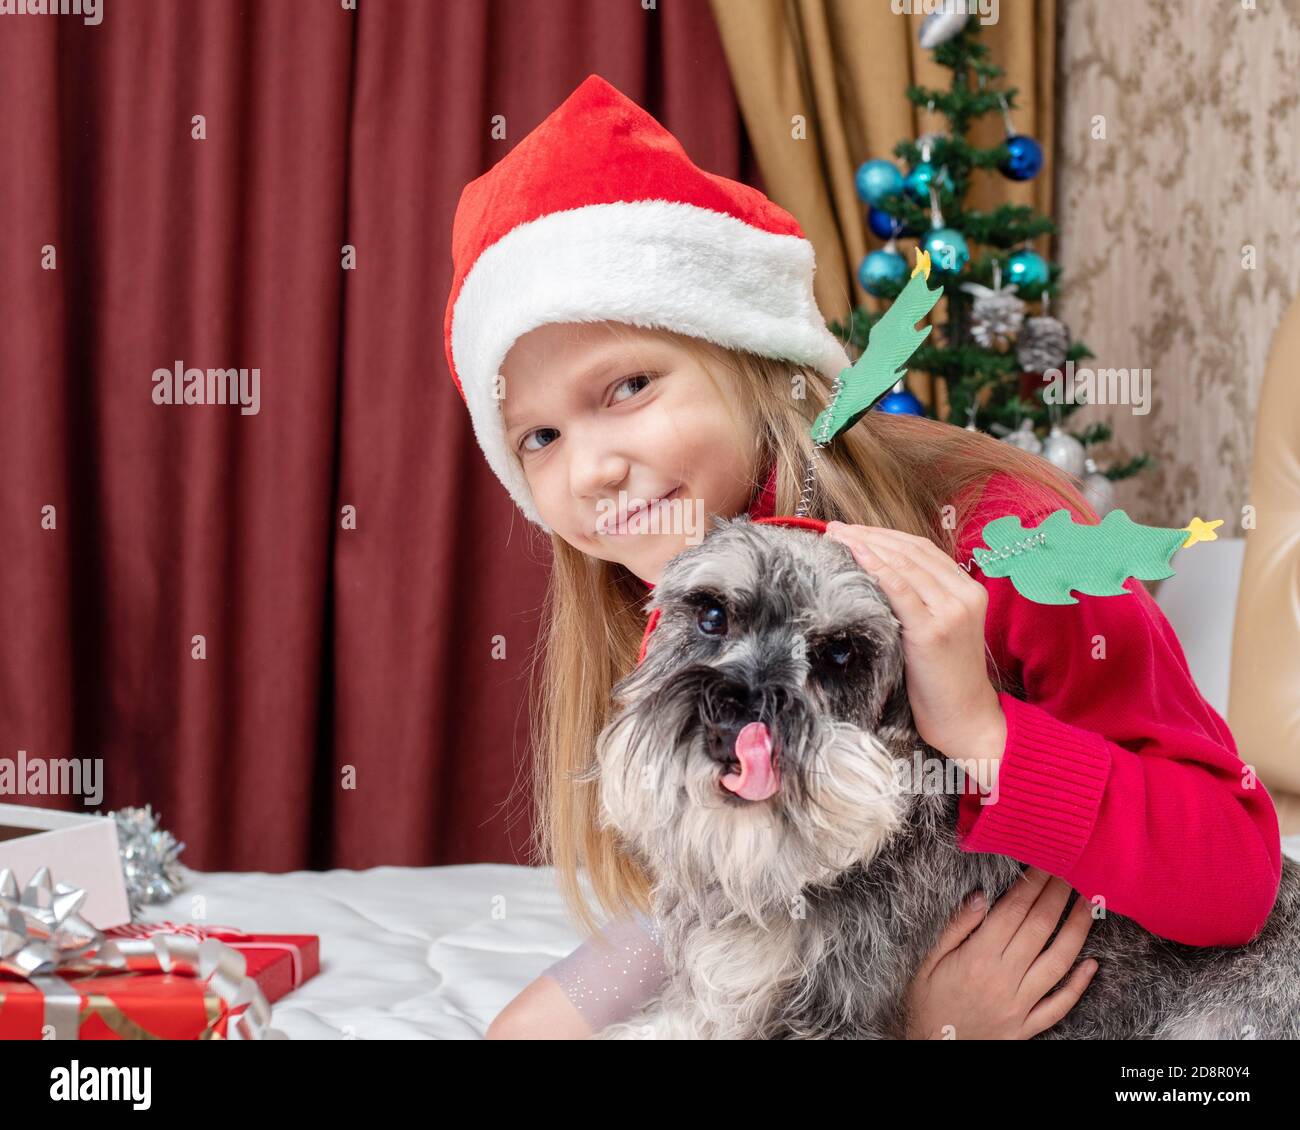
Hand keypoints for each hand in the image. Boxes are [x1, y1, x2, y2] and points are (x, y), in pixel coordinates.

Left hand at [824, 522, 1005, 764]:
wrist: (965, 719)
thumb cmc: (942, 678)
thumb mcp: (938, 629)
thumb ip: (921, 600)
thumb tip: (876, 573)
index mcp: (969, 590)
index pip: (922, 550)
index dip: (885, 535)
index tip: (853, 529)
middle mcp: (964, 595)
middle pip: (912, 552)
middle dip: (870, 535)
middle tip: (836, 527)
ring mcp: (951, 612)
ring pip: (905, 565)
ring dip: (867, 546)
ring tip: (837, 536)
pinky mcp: (933, 632)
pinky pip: (901, 591)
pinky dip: (877, 568)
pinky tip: (856, 556)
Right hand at [903, 866, 1099, 1038]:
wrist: (934, 1051)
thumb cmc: (927, 1002)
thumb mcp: (928, 960)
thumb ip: (956, 927)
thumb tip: (982, 896)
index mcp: (977, 958)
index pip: (1013, 911)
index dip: (1032, 884)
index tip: (1044, 862)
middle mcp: (1004, 980)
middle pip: (1039, 929)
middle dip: (1057, 896)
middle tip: (1071, 870)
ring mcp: (1020, 1005)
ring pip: (1057, 963)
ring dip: (1077, 931)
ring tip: (1089, 905)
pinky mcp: (1028, 1027)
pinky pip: (1059, 1005)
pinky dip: (1079, 985)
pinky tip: (1092, 964)